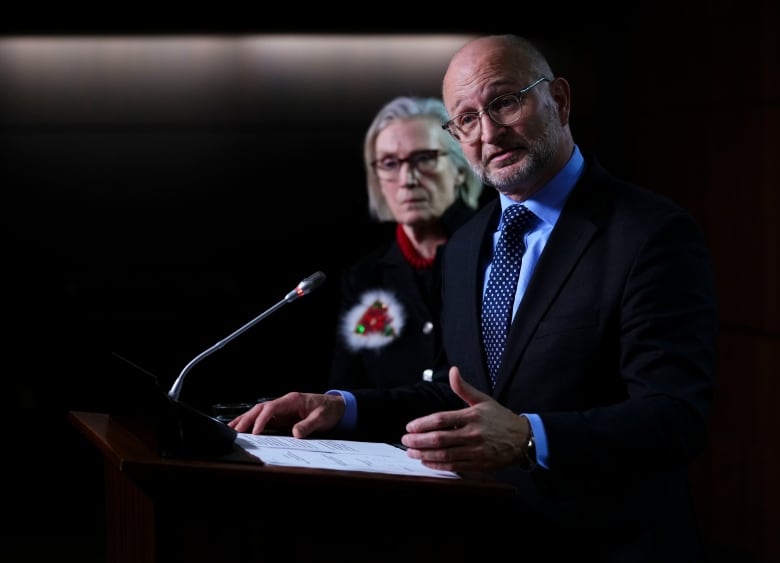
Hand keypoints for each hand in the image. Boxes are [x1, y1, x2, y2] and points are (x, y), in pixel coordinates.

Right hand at [227, 392, 344, 437]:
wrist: (336, 407)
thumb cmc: (329, 410)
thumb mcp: (321, 418)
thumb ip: (308, 425)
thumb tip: (295, 433)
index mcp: (292, 400)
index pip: (272, 407)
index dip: (262, 419)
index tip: (256, 431)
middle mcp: (284, 403)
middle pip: (261, 408)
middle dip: (248, 419)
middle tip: (236, 431)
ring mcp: (282, 409)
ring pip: (259, 412)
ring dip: (246, 420)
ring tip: (232, 429)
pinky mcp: (282, 416)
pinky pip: (265, 419)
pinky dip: (253, 423)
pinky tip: (244, 428)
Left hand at [401, 366, 529, 472]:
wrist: (523, 438)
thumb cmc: (500, 418)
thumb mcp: (483, 399)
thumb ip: (463, 387)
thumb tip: (453, 370)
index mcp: (472, 416)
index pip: (441, 420)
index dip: (422, 424)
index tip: (410, 427)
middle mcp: (473, 433)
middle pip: (439, 438)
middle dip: (418, 441)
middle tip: (406, 440)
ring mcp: (476, 450)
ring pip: (444, 454)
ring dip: (424, 454)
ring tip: (412, 452)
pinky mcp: (479, 464)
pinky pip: (454, 466)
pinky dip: (438, 466)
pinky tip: (427, 463)